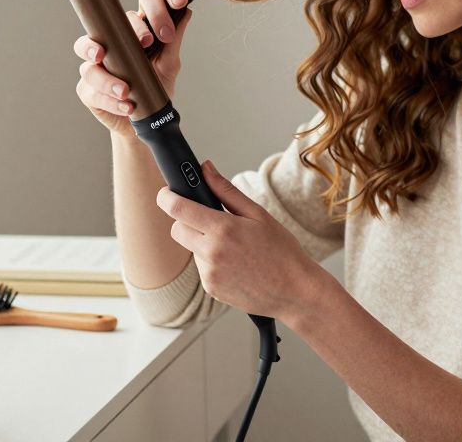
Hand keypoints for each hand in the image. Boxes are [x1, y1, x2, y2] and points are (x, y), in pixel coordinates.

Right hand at [73, 0, 192, 139]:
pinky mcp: (87, 87)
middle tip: (147, 43)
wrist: (145, 122)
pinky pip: (90, 86)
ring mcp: (97, 61)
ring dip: (110, 70)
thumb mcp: (169, 65)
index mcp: (140, 27)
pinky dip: (109, 97)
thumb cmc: (154, 88)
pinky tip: (126, 104)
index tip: (178, 1)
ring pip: (91, 51)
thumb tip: (185, 13)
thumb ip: (173, 41)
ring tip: (126, 88)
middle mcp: (115, 38)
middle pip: (118, 17)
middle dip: (135, 26)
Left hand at [156, 159, 326, 321]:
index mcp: (223, 229)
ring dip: (202, 243)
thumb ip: (226, 190)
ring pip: (191, 249)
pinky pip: (201, 268)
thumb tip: (205, 168)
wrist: (295, 292)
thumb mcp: (258, 214)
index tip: (167, 193)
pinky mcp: (211, 289)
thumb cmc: (282, 252)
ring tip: (234, 248)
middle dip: (186, 221)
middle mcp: (211, 253)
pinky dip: (212, 262)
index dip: (166, 197)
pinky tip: (236, 264)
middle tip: (208, 220)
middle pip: (177, 229)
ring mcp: (209, 274)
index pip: (178, 209)